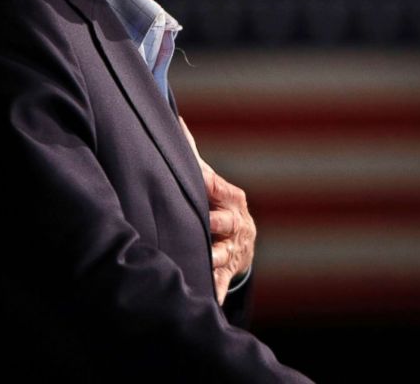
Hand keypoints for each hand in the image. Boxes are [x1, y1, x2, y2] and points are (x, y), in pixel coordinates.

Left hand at [179, 117, 255, 304]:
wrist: (242, 245)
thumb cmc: (217, 207)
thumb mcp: (211, 183)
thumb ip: (193, 155)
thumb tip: (177, 120)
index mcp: (233, 199)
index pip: (218, 190)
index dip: (207, 187)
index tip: (198, 186)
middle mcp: (238, 224)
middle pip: (226, 223)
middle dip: (217, 224)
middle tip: (209, 223)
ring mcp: (234, 249)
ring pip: (223, 254)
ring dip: (215, 259)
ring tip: (206, 260)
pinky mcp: (227, 272)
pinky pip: (220, 282)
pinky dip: (214, 290)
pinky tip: (207, 299)